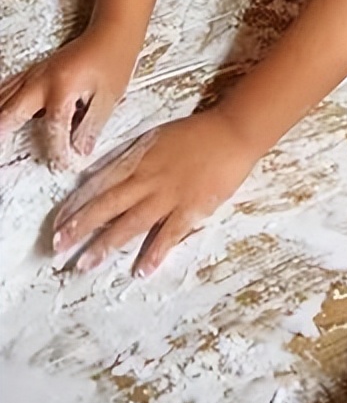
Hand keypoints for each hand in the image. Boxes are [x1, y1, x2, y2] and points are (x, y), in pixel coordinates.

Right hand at [0, 24, 139, 166]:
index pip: (53, 129)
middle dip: (1, 136)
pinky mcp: (33, 72)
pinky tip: (1, 115)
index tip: (63, 165)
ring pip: (2, 101)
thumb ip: (92, 126)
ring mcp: (33, 75)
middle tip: (0, 157)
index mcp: (62, 89)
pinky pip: (7, 89)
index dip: (57, 151)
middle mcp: (41, 82)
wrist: (112, 31)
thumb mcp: (110, 96)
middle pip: (10, 114)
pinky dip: (0, 103)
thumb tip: (80, 152)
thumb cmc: (114, 60)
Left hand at [51, 109, 258, 276]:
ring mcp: (169, 195)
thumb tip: (103, 175)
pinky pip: (169, 234)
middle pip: (107, 206)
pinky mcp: (192, 207)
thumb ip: (131, 157)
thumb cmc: (197, 132)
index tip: (57, 224)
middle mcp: (148, 179)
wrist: (233, 131)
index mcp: (139, 160)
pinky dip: (155, 253)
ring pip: (131, 223)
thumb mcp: (157, 137)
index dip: (76, 205)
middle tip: (57, 247)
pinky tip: (142, 271)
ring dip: (106, 245)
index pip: (99, 185)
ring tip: (85, 265)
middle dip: (80, 228)